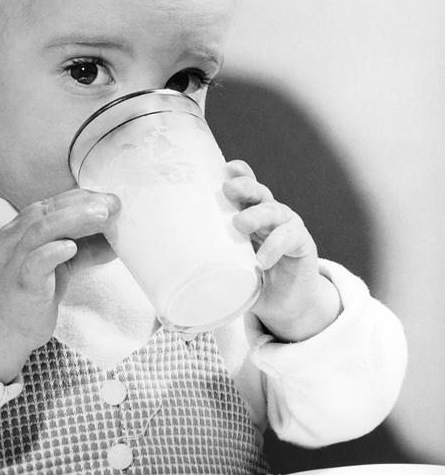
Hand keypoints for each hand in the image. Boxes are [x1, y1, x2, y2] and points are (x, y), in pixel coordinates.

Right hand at [0, 189, 119, 380]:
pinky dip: (53, 251)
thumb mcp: (60, 267)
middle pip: (47, 210)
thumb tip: (116, 240)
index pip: (52, 204)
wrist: (0, 333)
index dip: (81, 198)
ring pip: (39, 230)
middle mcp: (12, 239)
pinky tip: (72, 247)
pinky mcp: (19, 283)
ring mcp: (13, 260)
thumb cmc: (30, 296)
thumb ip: (83, 250)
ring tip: (102, 215)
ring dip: (73, 218)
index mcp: (20, 230)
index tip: (109, 199)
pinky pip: (33, 262)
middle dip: (82, 203)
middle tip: (112, 203)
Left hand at [223, 160, 341, 341]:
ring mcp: (288, 226)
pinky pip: (289, 238)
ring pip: (275, 210)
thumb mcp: (229, 267)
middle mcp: (270, 214)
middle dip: (244, 186)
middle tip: (228, 190)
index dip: (239, 174)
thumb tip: (171, 272)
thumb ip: (209, 263)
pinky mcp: (302, 244)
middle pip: (259, 192)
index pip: (246, 187)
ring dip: (257, 214)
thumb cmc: (252, 279)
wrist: (286, 305)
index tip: (225, 169)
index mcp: (251, 213)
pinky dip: (275, 246)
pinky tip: (262, 260)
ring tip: (240, 224)